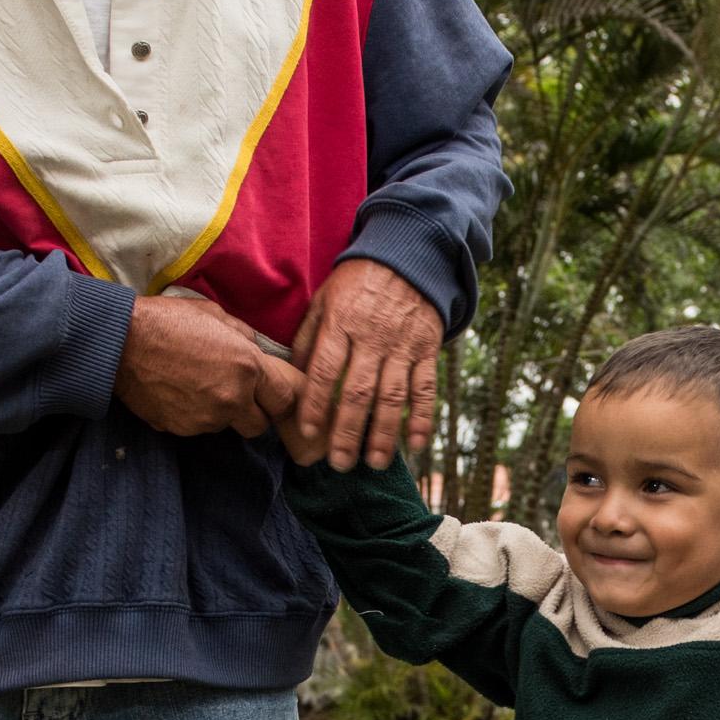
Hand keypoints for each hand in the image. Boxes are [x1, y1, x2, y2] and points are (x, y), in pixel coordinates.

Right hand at [116, 290, 301, 439]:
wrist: (121, 341)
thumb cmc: (168, 321)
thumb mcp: (214, 314)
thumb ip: (243, 336)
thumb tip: (255, 348)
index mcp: (248, 367)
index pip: (285, 400)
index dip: (278, 397)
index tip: (269, 393)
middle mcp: (232, 399)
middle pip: (259, 426)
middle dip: (252, 413)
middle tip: (235, 394)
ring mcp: (205, 418)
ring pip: (225, 426)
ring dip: (219, 413)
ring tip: (196, 385)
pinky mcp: (181, 429)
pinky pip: (197, 427)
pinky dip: (192, 415)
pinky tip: (177, 392)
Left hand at [280, 259, 444, 469]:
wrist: (407, 256)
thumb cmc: (357, 284)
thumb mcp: (324, 300)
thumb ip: (309, 338)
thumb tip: (293, 377)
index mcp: (340, 323)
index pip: (324, 370)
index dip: (314, 403)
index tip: (307, 433)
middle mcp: (371, 337)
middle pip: (358, 391)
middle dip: (348, 431)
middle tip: (339, 464)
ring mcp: (402, 344)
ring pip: (392, 396)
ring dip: (384, 434)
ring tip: (375, 463)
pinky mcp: (427, 348)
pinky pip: (425, 388)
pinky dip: (422, 418)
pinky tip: (417, 445)